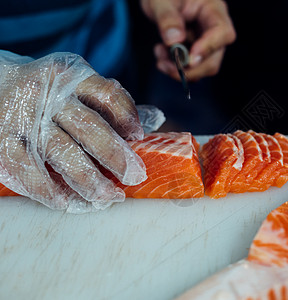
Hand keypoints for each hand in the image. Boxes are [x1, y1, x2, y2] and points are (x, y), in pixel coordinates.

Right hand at [0, 52, 146, 211]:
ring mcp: (23, 118)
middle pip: (89, 127)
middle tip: (134, 177)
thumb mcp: (77, 85)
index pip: (107, 95)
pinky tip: (66, 203)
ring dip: (88, 180)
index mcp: (71, 77)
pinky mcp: (0, 140)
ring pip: (62, 152)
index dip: (127, 116)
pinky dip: (48, 189)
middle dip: (116, 156)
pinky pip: (27, 169)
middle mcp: (47, 95)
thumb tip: (156, 118)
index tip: (139, 137)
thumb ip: (113, 103)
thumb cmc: (46, 92)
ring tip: (108, 198)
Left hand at [141, 0, 235, 80]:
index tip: (190, 60)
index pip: (222, 32)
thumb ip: (167, 17)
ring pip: (202, 67)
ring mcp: (205, 41)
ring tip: (159, 54)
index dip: (208, 48)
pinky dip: (174, 66)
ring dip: (180, 69)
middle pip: (214, 58)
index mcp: (213, 9)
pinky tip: (161, 52)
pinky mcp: (195, 51)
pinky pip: (190, 67)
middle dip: (191, 68)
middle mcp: (213, 28)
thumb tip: (174, 41)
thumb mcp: (161, 0)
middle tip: (167, 67)